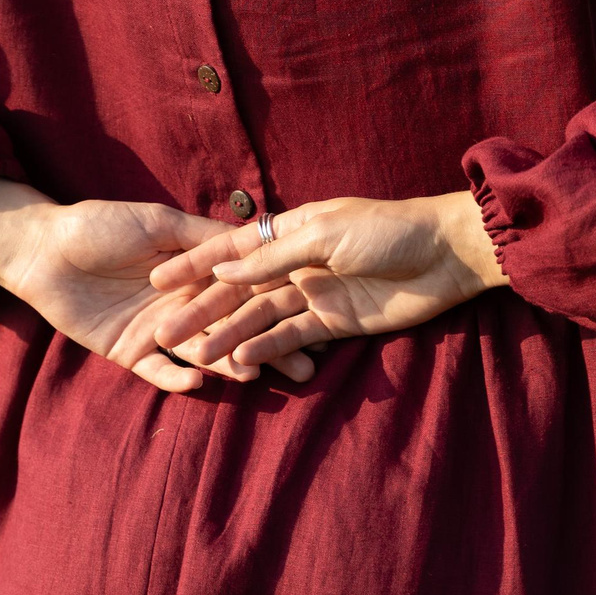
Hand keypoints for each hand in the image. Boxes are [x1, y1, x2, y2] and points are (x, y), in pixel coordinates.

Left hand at [0, 179, 315, 391]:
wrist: (43, 248)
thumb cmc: (99, 225)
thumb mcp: (157, 222)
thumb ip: (201, 239)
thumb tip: (251, 241)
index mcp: (194, 273)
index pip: (243, 293)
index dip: (275, 305)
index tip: (313, 317)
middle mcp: (183, 305)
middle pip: (233, 329)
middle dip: (268, 347)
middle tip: (304, 367)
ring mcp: (159, 331)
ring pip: (202, 353)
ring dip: (227, 365)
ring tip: (254, 376)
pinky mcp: (130, 352)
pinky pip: (158, 372)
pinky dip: (176, 378)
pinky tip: (197, 382)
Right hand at [145, 192, 505, 370]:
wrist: (444, 255)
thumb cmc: (385, 230)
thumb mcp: (324, 235)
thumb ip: (273, 257)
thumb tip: (221, 271)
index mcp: (286, 230)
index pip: (227, 248)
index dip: (191, 264)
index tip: (152, 279)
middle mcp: (292, 263)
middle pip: (236, 290)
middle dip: (199, 308)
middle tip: (160, 330)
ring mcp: (310, 295)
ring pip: (259, 318)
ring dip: (226, 335)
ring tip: (192, 353)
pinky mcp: (332, 324)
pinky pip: (290, 338)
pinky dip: (265, 350)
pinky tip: (238, 364)